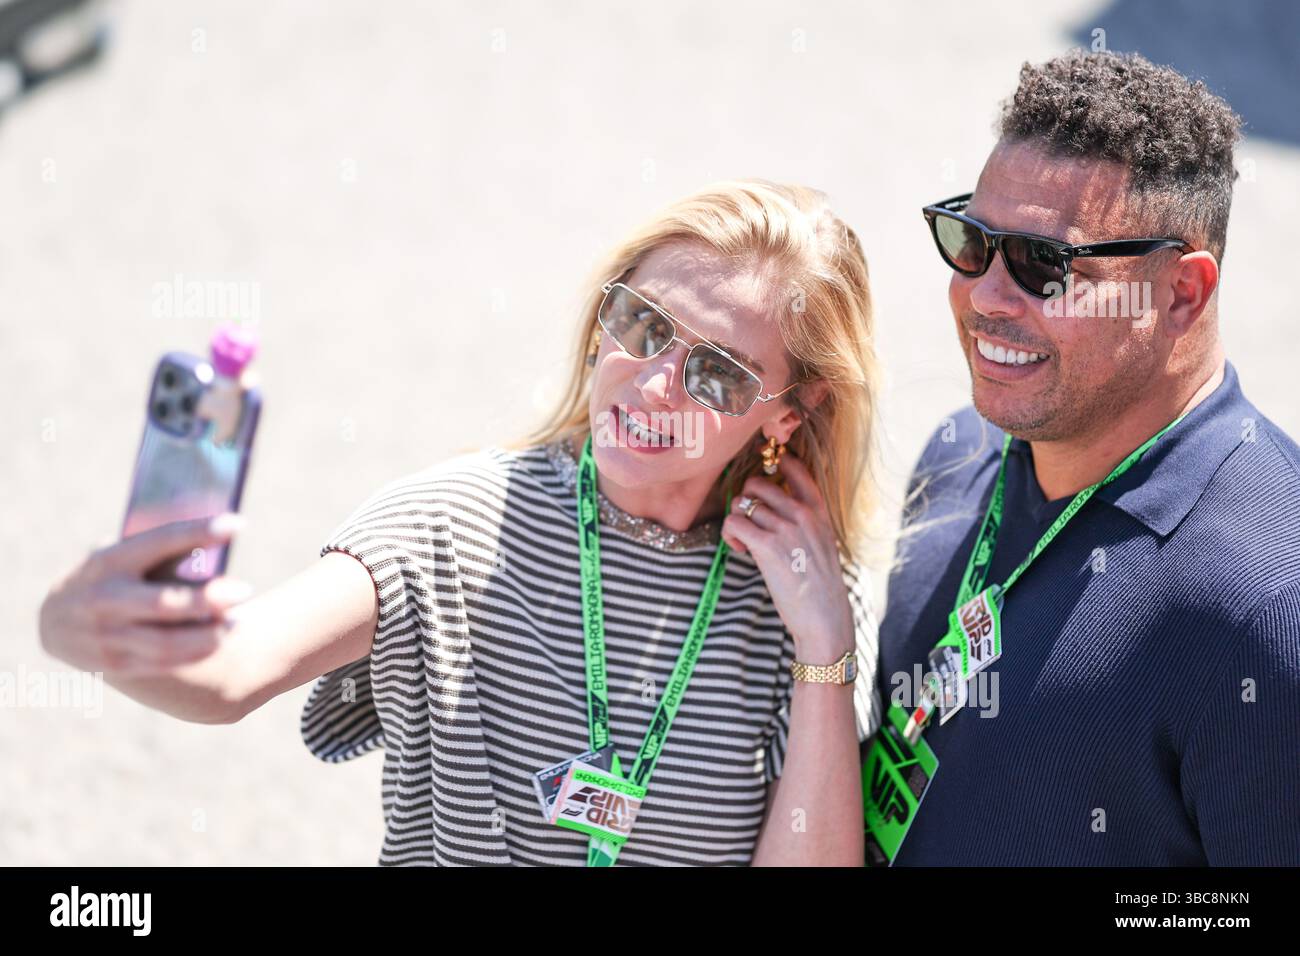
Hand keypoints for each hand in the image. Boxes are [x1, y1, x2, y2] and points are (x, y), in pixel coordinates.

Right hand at [38, 515, 253, 676]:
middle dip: (208, 599)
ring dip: (209, 634)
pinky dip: (197, 651)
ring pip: (167, 642)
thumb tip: (216, 532)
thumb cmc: (106, 578)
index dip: (199, 532)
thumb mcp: (118, 555)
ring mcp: (107, 636)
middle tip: (245, 590)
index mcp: (108, 562)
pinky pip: (164, 662)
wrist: (53, 623)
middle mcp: (104, 599)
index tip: (237, 523)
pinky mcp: (115, 664)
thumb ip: (156, 549)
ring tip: (238, 621)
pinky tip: (220, 638)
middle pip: (164, 603)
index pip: (159, 542)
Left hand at [721, 451, 853, 662]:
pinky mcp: (767, 547)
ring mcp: (785, 528)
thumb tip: (769, 506)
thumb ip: (803, 520)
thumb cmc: (819, 584)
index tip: (762, 478)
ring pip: (742, 503)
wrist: (825, 617)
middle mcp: (802, 514)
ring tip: (745, 542)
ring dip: (736, 521)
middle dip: (745, 500)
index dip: (774, 462)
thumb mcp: (821, 542)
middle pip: (757, 483)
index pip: (795, 467)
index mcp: (818, 510)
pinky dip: (730, 534)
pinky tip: (741, 550)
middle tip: (749, 524)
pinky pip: (734, 522)